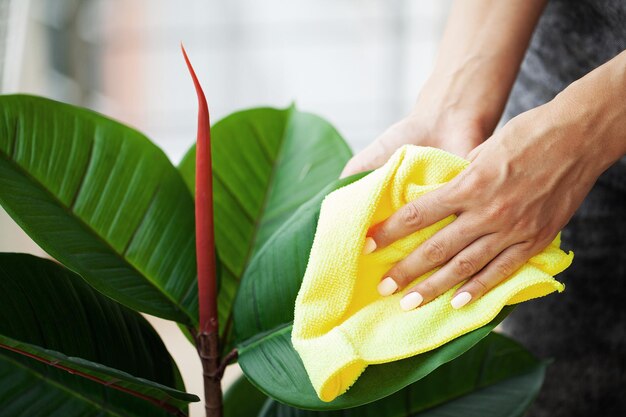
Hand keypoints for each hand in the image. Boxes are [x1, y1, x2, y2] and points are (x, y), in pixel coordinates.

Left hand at [367, 100, 606, 310]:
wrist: (579, 137)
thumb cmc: (528, 134)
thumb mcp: (483, 148)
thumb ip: (460, 176)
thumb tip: (438, 196)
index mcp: (470, 185)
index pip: (419, 213)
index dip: (391, 231)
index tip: (369, 244)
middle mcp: (488, 212)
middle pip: (437, 247)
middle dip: (406, 269)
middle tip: (383, 287)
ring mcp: (513, 230)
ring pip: (465, 266)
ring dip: (434, 287)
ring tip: (410, 303)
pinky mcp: (534, 240)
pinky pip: (502, 270)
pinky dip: (479, 288)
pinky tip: (458, 302)